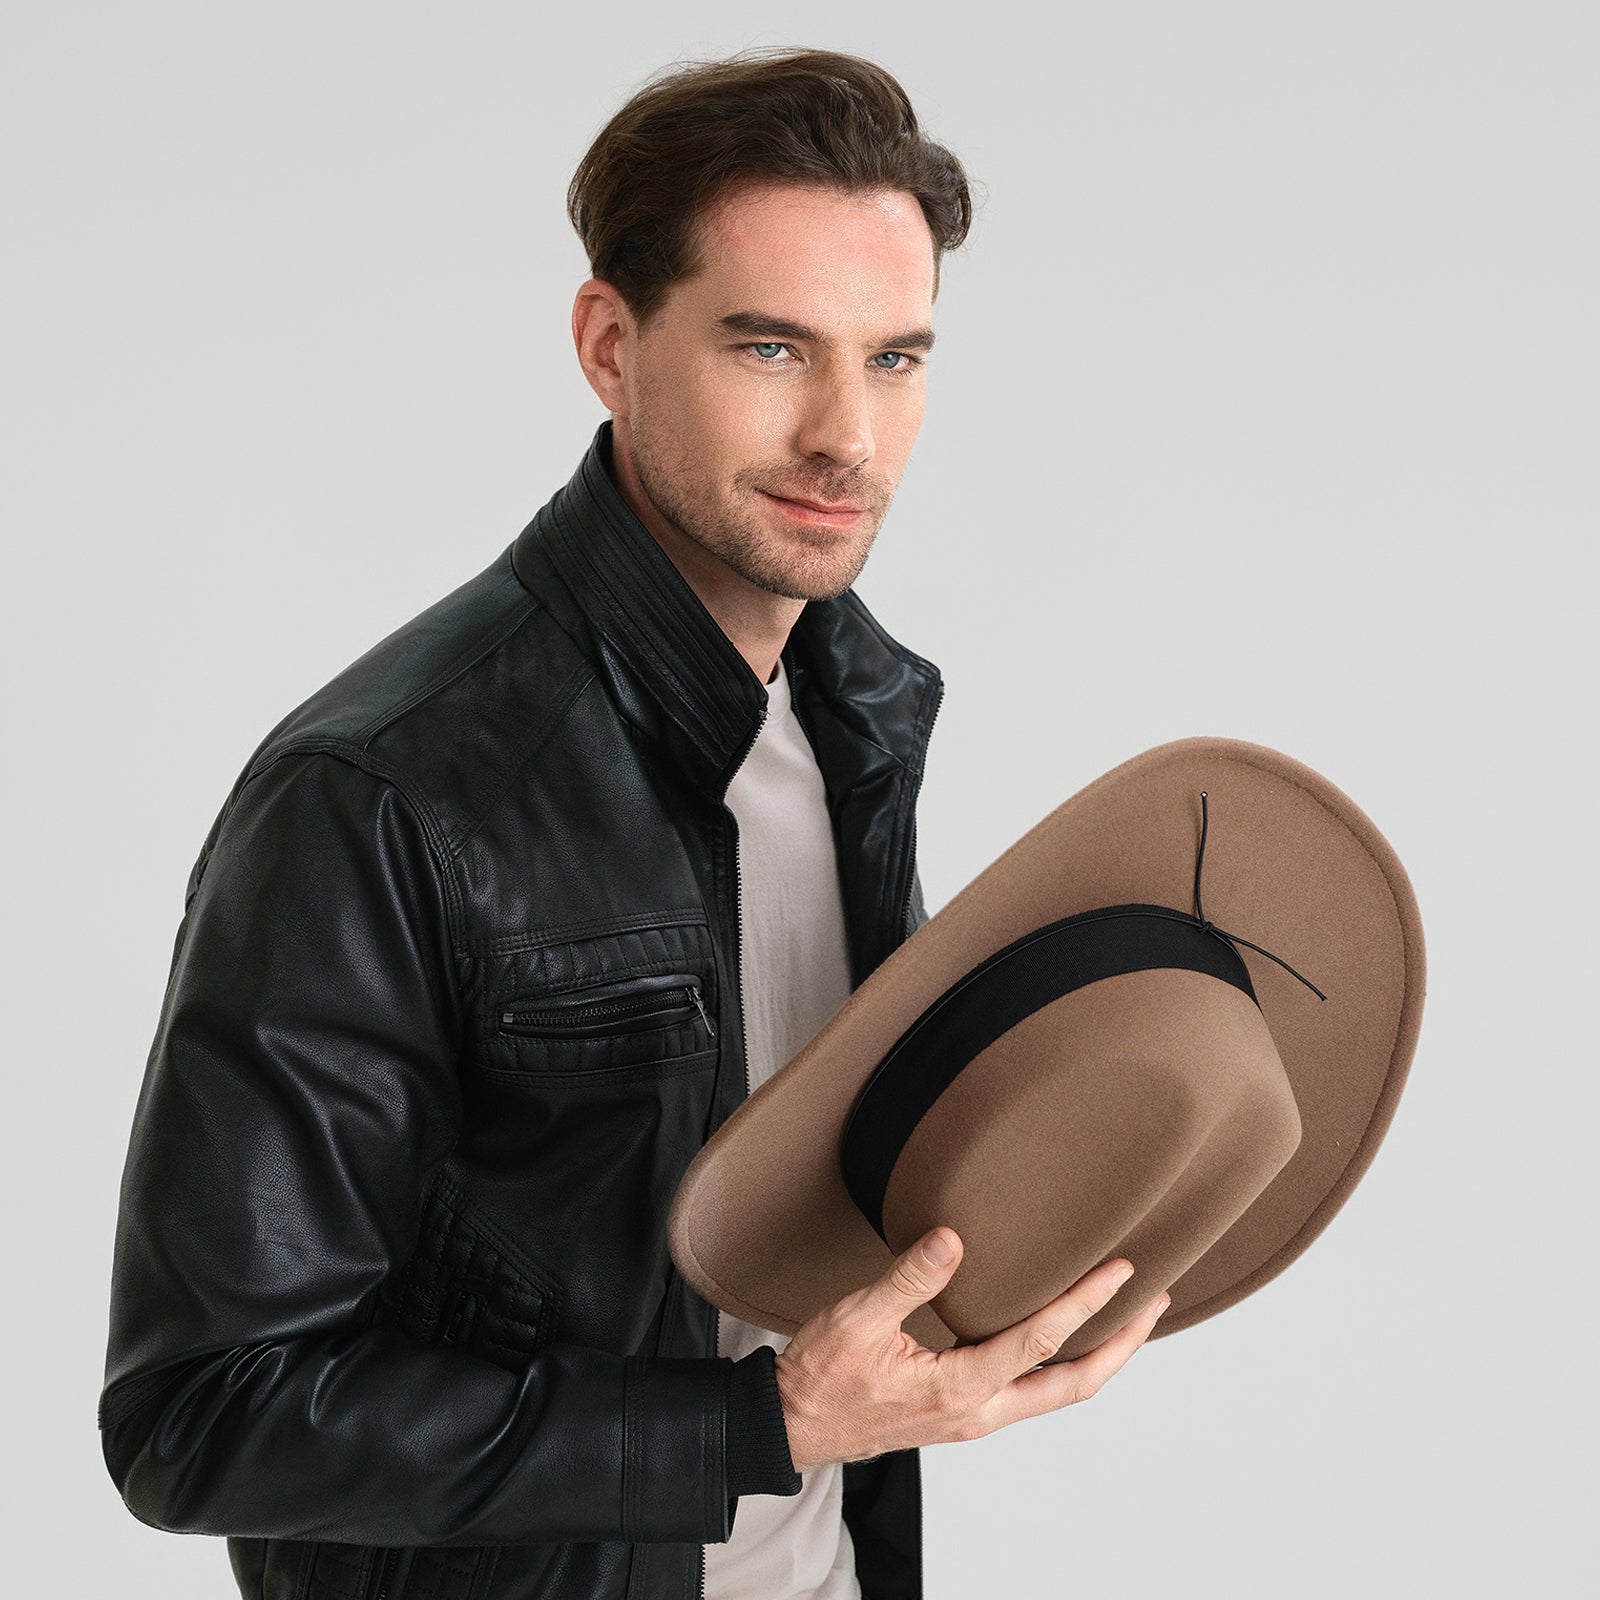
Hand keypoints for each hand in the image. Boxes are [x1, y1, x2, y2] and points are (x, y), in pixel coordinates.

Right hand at [772, 1227, 1167, 1473]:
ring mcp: (974, 1417)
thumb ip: (908, 1278)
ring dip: (1099, 1356)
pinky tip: (1063, 1337)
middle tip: (1154, 1301)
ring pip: (1056, 1393)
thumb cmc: (822, 1376)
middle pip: (1074, 1385)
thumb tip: (953, 1239)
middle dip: (1121, 1345)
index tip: (1121, 1270)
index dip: (1085, 1303)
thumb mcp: (857, 1319)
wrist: (795, 1426)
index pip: (1040, 1342)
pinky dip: (1063, 1363)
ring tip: (1127, 1316)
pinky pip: (1032, 1391)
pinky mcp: (964, 1411)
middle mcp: (979, 1411)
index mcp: (960, 1389)